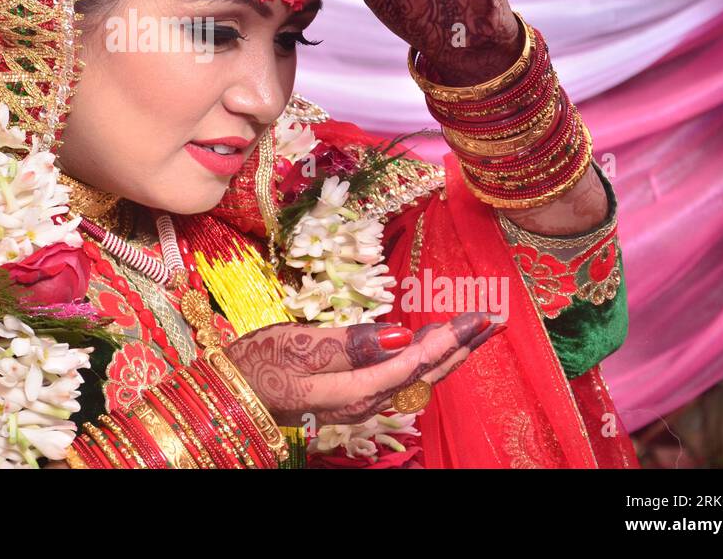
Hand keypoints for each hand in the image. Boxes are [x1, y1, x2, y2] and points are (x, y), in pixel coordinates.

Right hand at [224, 313, 504, 425]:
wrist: (230, 393)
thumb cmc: (257, 364)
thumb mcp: (296, 346)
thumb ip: (350, 344)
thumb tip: (399, 336)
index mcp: (353, 391)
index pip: (411, 364)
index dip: (444, 342)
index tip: (473, 320)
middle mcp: (364, 402)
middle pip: (424, 375)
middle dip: (460, 347)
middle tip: (492, 321)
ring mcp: (360, 403)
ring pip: (416, 379)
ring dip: (449, 353)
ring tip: (475, 329)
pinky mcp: (353, 397)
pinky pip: (401, 379)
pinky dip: (425, 359)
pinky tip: (432, 346)